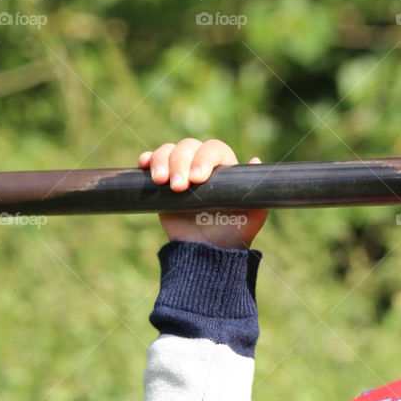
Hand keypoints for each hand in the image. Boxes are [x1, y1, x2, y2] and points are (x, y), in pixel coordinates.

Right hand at [138, 138, 268, 246]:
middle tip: (179, 188)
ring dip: (162, 161)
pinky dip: (148, 160)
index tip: (198, 179)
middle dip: (180, 163)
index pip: (212, 150)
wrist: (207, 254)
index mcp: (223, 168)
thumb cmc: (231, 235)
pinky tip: (144, 165)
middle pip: (187, 146)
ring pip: (169, 151)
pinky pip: (153, 162)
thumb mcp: (251, 218)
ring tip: (161, 182)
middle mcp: (201, 165)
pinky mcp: (163, 182)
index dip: (203, 159)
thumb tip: (254, 160)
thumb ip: (257, 195)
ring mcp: (181, 171)